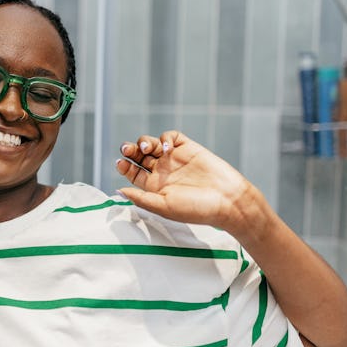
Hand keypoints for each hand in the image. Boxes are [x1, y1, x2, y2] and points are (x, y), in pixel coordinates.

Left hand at [115, 131, 257, 233]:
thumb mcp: (164, 207)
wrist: (228, 200)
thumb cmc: (197, 209)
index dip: (124, 165)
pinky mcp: (188, 148)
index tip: (121, 163)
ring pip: (151, 144)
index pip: (132, 172)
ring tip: (146, 148)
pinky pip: (171, 137)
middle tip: (127, 150)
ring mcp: (175, 159)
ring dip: (144, 142)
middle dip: (129, 150)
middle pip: (138, 155)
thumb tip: (119, 190)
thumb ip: (141, 198)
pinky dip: (166, 139)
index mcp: (153, 187)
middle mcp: (162, 172)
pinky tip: (169, 148)